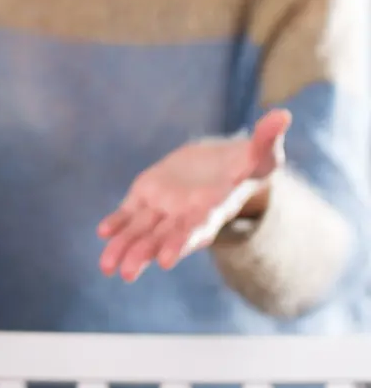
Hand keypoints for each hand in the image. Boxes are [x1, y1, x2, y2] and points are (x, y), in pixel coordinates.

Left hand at [98, 110, 290, 281]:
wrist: (220, 167)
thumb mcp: (260, 154)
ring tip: (106, 266)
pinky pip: (128, 213)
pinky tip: (103, 232)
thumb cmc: (246, 165)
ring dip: (123, 247)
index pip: (195, 228)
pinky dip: (116, 222)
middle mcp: (184, 215)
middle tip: (129, 272)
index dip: (180, 242)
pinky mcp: (146, 197)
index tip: (165, 260)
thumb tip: (284, 115)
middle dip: (145, 253)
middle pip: (163, 237)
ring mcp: (163, 208)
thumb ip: (268, 140)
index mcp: (211, 209)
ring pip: (140, 230)